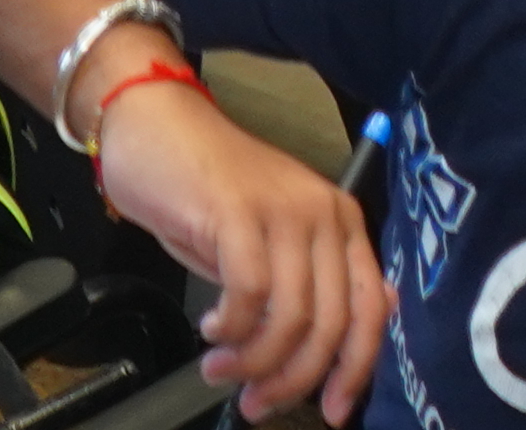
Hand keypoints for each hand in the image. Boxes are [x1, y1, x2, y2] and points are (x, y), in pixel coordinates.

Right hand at [88, 76, 391, 426]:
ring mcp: (284, 210)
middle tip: (256, 403)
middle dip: (294, 379)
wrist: (155, 125)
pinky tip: (208, 329)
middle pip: (331, 323)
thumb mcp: (267, 243)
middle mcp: (324, 214)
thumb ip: (305, 285)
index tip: (331, 413)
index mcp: (341, 223)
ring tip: (220, 369)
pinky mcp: (239, 211)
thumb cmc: (207, 190)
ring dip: (253, 360)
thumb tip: (344, 345)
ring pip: (291, 316)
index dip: (355, 369)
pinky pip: (248, 292)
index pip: (370, 309)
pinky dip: (229, 327)